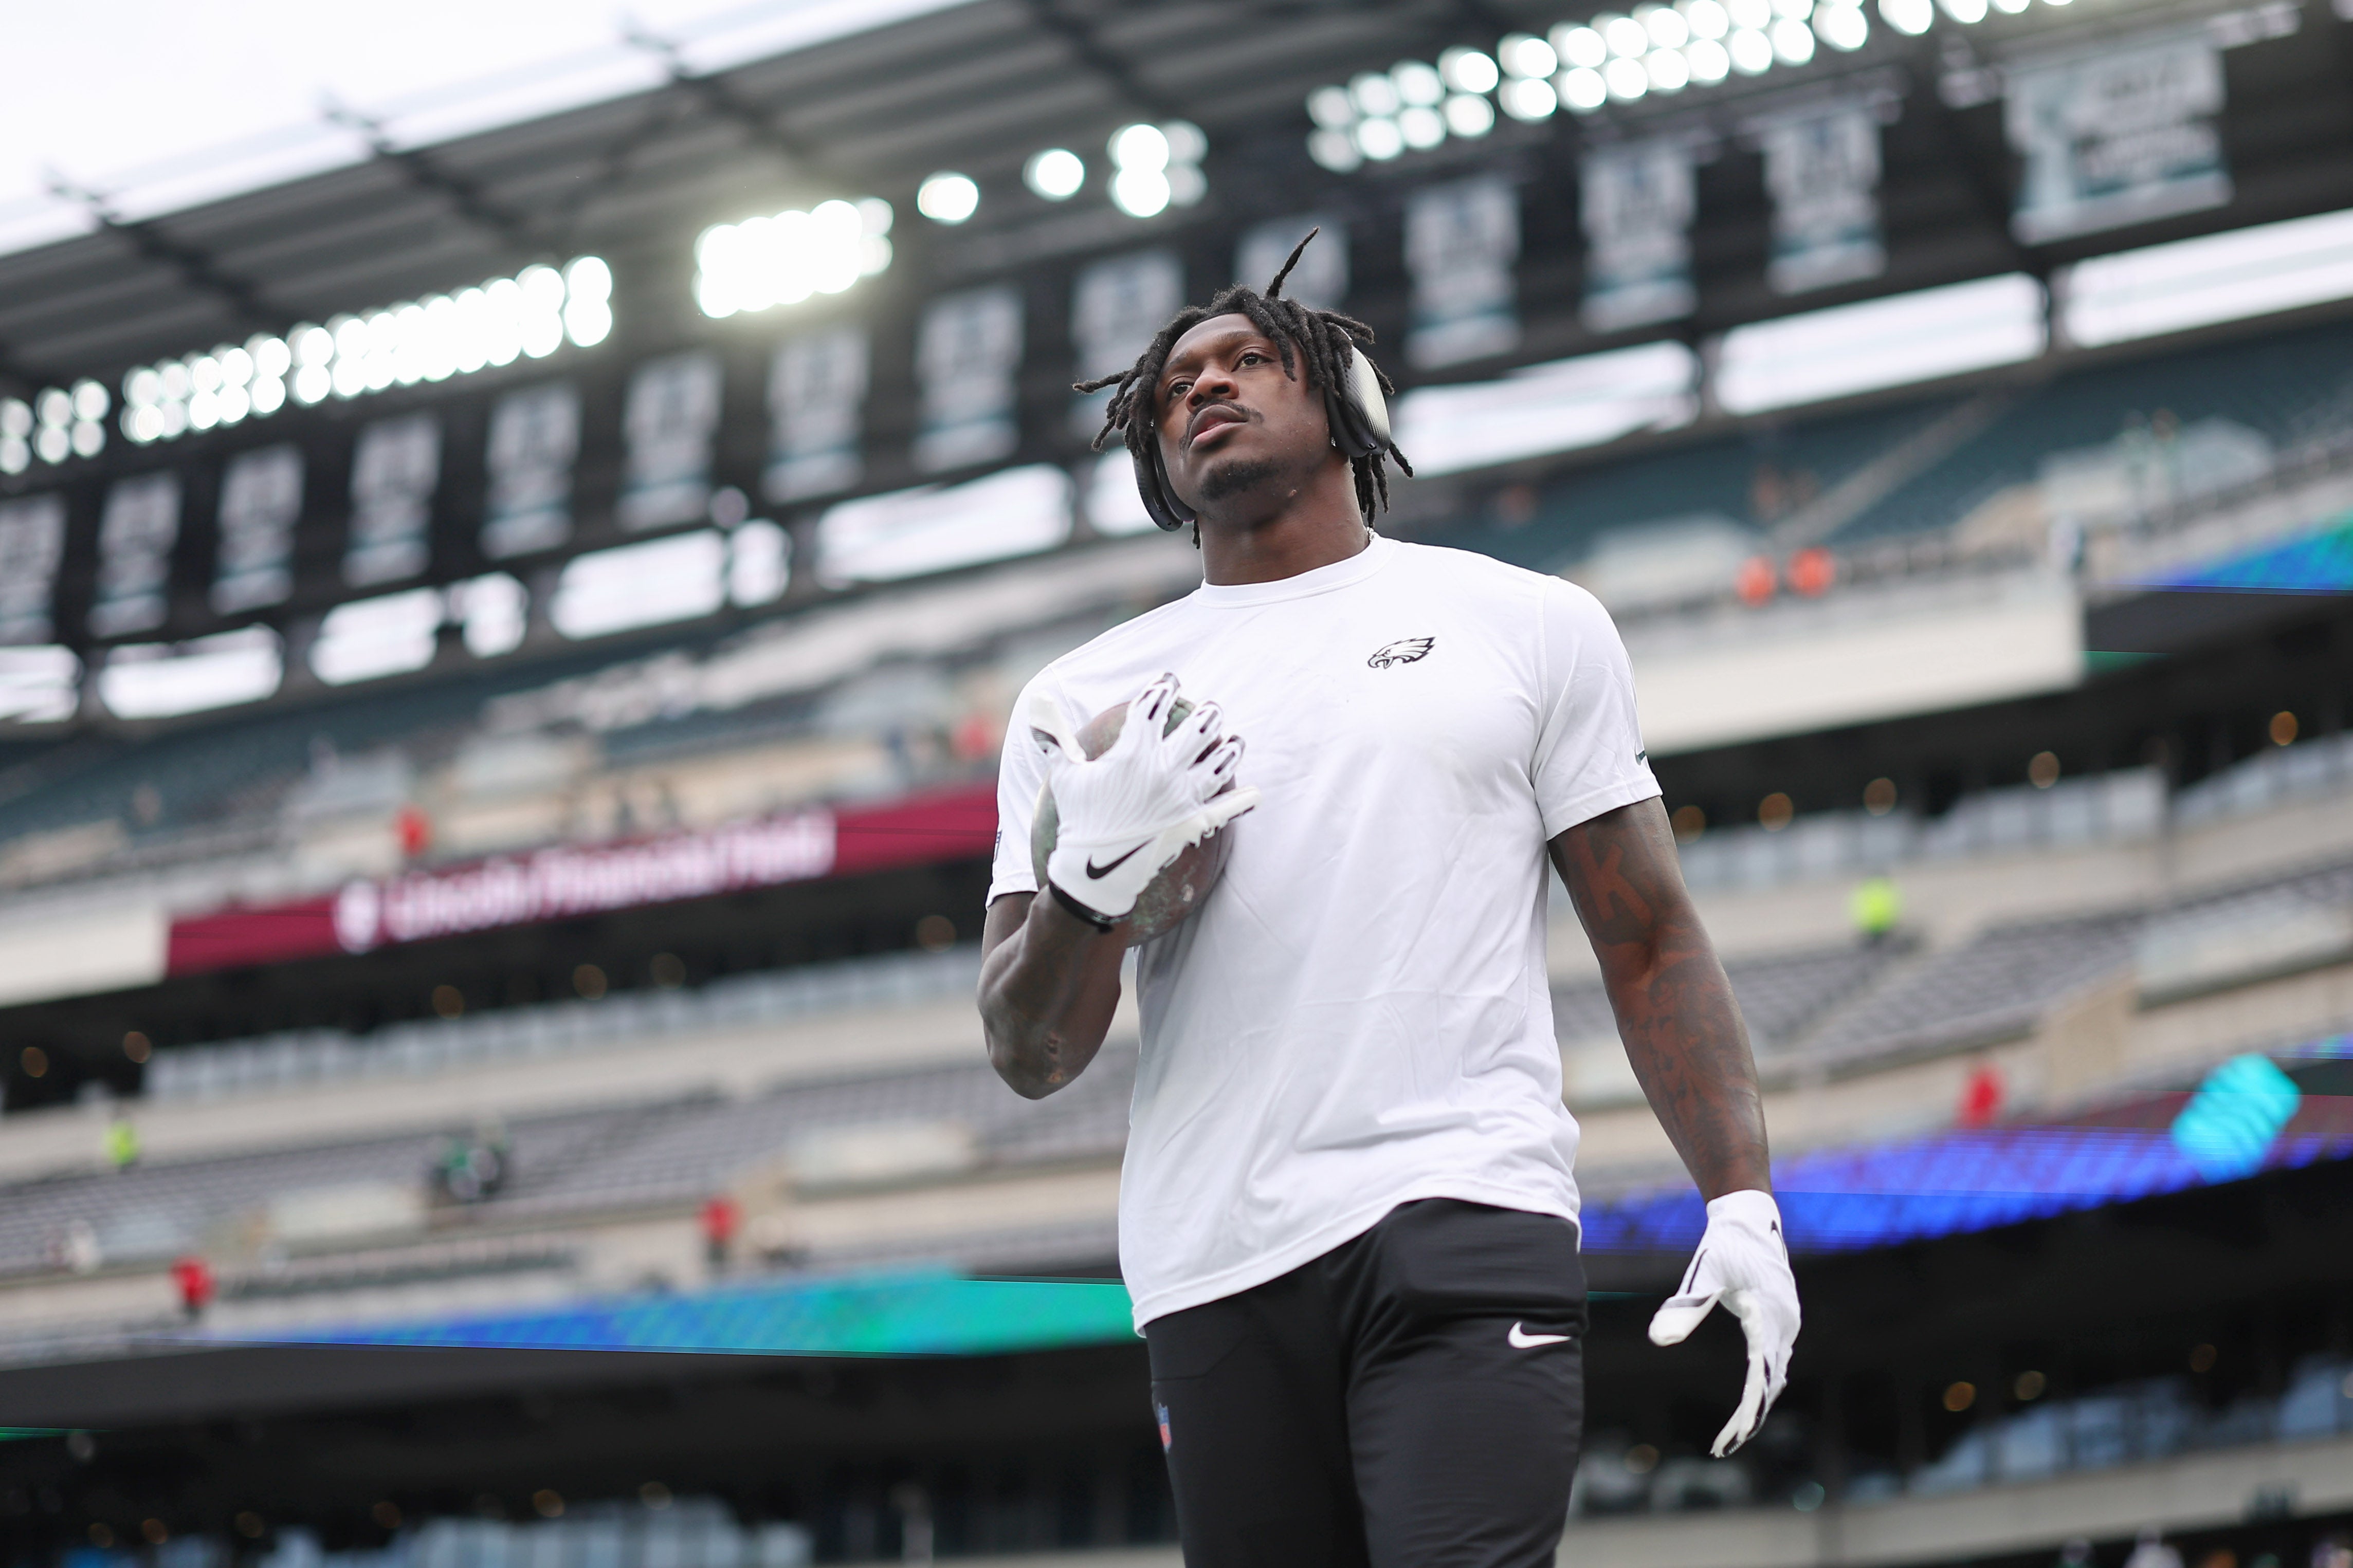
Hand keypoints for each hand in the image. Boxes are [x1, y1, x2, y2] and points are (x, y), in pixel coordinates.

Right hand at [1031, 673, 1258, 920]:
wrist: (1095, 872)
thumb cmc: (1078, 820)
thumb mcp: (1064, 777)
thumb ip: (1055, 738)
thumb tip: (1039, 704)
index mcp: (1134, 753)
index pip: (1154, 707)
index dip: (1163, 688)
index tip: (1169, 681)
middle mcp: (1165, 770)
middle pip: (1199, 728)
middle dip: (1207, 714)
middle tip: (1208, 710)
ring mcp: (1183, 797)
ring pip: (1220, 762)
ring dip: (1229, 748)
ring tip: (1231, 741)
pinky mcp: (1193, 822)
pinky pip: (1225, 808)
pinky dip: (1242, 800)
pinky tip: (1256, 793)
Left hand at [1648, 1189, 1799, 1456]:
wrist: (1750, 1215)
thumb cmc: (1725, 1244)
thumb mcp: (1703, 1275)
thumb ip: (1685, 1308)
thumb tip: (1659, 1339)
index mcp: (1768, 1316)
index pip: (1760, 1377)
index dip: (1746, 1412)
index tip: (1731, 1439)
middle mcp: (1785, 1322)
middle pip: (1771, 1382)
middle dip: (1749, 1416)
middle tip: (1724, 1446)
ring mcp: (1787, 1320)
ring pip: (1776, 1373)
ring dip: (1758, 1401)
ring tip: (1734, 1432)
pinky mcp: (1782, 1317)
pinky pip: (1776, 1358)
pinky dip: (1764, 1382)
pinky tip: (1752, 1400)